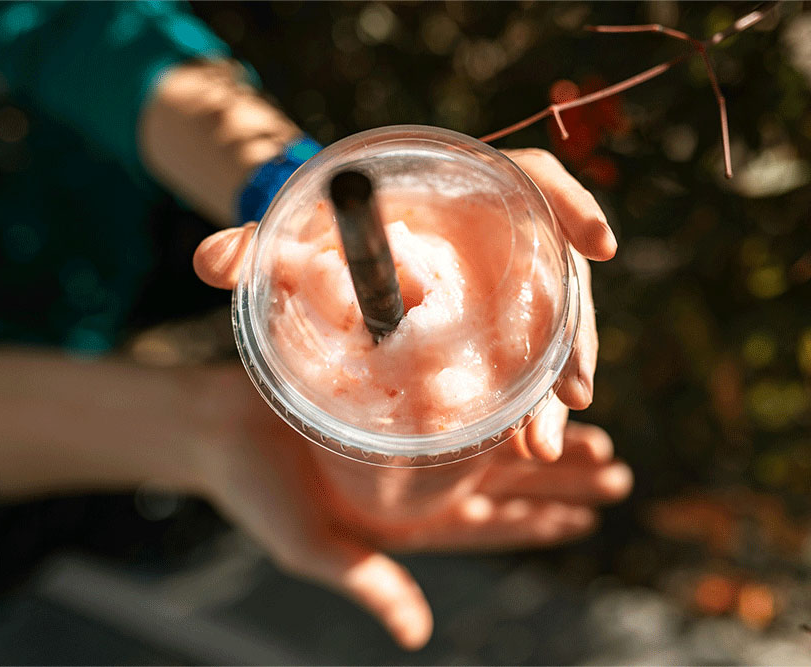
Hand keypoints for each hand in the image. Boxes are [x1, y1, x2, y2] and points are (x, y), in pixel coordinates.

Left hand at [194, 147, 616, 461]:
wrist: (334, 262)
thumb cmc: (324, 234)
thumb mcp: (291, 237)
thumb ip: (255, 246)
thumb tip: (210, 264)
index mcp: (463, 193)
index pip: (538, 178)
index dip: (574, 205)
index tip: (599, 244)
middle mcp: (503, 238)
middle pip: (560, 275)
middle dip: (574, 337)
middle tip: (569, 397)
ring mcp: (512, 288)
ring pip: (558, 332)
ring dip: (557, 388)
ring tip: (539, 444)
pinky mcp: (507, 333)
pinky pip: (537, 364)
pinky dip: (536, 402)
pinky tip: (526, 442)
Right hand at [196, 370, 630, 650]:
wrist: (216, 423)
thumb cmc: (255, 488)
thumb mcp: (310, 544)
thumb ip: (368, 582)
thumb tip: (414, 635)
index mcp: (401, 521)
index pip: (485, 526)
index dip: (537, 525)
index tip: (585, 519)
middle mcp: (413, 481)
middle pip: (502, 483)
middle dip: (560, 480)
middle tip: (617, 472)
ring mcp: (405, 441)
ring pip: (491, 443)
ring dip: (542, 442)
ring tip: (596, 436)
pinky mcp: (393, 400)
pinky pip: (458, 400)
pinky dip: (496, 400)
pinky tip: (529, 392)